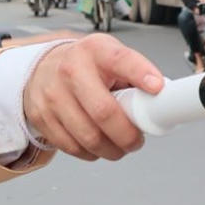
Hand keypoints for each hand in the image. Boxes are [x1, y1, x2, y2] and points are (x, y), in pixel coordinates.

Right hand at [23, 34, 164, 160]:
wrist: (43, 68)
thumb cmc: (85, 65)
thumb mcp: (110, 55)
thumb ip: (135, 73)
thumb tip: (162, 99)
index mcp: (95, 51)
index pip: (120, 60)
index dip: (141, 74)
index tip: (157, 88)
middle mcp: (71, 70)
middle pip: (104, 112)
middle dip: (127, 135)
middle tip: (137, 140)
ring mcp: (53, 95)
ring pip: (89, 137)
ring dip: (111, 149)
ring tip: (119, 145)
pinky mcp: (42, 117)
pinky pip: (73, 147)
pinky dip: (90, 153)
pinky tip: (97, 144)